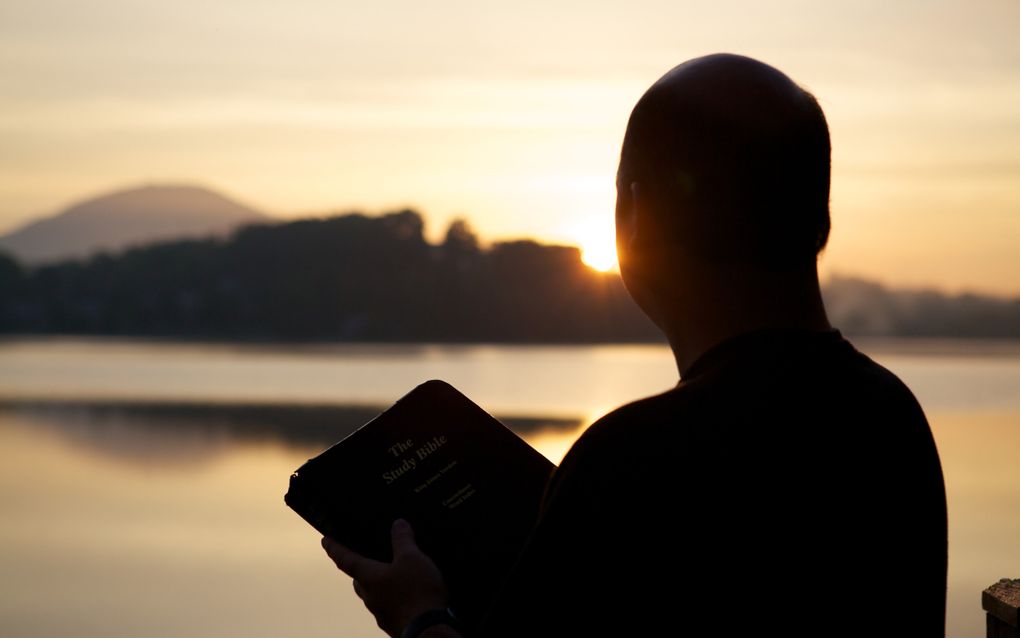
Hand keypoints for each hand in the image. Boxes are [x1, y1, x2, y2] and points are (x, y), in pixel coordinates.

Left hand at [322, 519, 449, 636]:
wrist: (430, 630)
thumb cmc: (417, 593)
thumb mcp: (412, 558)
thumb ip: (403, 540)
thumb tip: (398, 524)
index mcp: (368, 577)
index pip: (345, 559)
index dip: (334, 548)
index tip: (325, 541)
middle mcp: (370, 596)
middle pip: (359, 579)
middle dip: (360, 569)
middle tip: (363, 558)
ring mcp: (381, 612)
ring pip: (373, 595)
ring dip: (378, 584)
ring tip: (393, 575)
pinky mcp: (394, 623)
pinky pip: (388, 606)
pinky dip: (393, 597)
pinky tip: (407, 595)